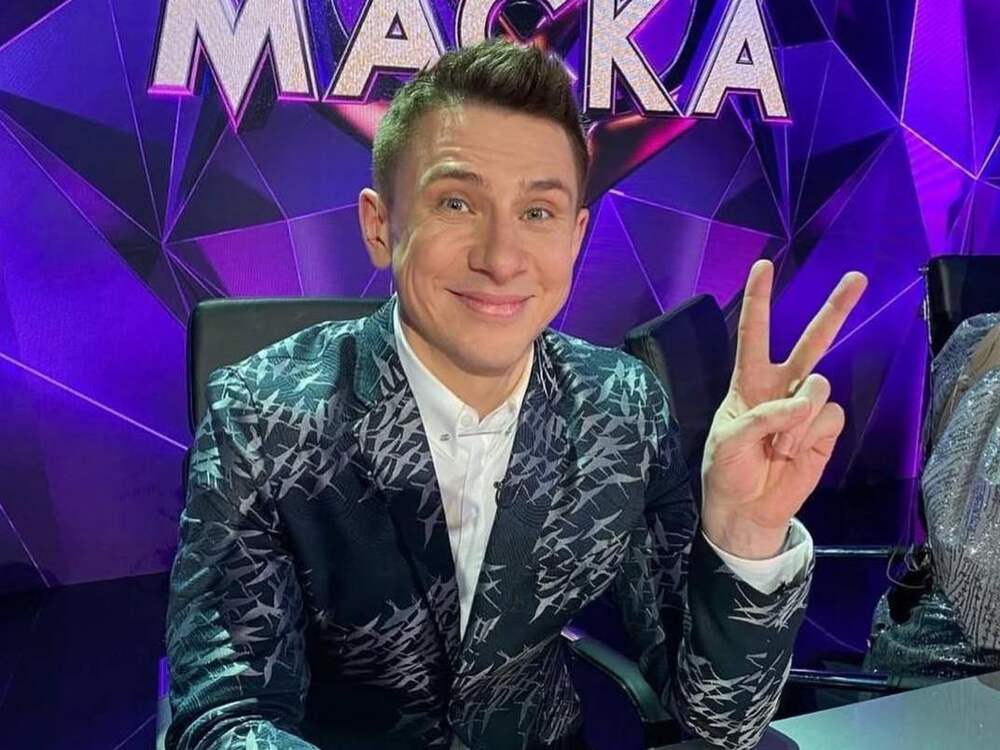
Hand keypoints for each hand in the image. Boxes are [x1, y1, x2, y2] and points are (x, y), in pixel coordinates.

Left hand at [700, 260, 866, 558]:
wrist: (746, 508)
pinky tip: (792, 452)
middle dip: (835, 309)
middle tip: (857, 278)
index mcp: (749, 381)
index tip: (764, 266)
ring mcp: (807, 406)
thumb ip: (761, 416)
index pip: (754, 333)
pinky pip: (830, 415)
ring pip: (819, 385)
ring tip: (777, 446)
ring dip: (797, 418)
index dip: (759, 300)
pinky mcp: (826, 428)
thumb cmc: (727, 469)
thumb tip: (802, 403)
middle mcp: (782, 386)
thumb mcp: (727, 440)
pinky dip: (810, 433)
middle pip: (812, 340)